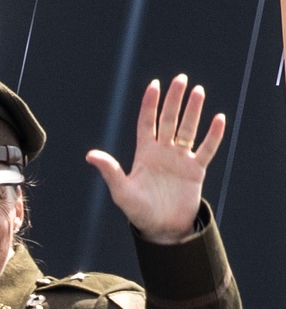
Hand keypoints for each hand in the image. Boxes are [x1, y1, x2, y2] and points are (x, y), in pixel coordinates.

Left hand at [86, 74, 225, 242]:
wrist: (161, 229)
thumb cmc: (138, 211)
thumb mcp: (121, 191)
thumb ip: (110, 170)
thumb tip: (90, 155)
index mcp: (144, 153)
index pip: (147, 122)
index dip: (150, 104)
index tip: (154, 84)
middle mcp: (163, 152)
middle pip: (169, 120)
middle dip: (174, 99)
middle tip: (181, 78)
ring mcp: (180, 160)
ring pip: (188, 130)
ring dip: (194, 111)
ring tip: (198, 91)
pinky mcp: (196, 171)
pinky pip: (206, 149)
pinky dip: (213, 135)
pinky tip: (218, 119)